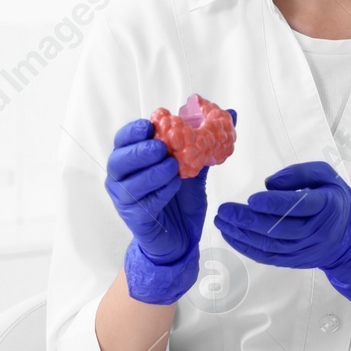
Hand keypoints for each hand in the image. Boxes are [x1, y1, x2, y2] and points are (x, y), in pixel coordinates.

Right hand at [105, 109, 236, 303]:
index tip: (151, 125)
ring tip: (173, 168)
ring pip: (130, 182)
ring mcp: (125, 199)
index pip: (124, 139)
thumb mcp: (196, 166)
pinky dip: (159, 193)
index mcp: (132, 159)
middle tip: (162, 148)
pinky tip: (173, 187)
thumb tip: (231, 113)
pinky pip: (143, 203)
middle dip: (140, 151)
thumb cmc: (180, 199)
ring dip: (152, 172)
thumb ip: (207, 141)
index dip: (134, 130)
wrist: (180, 237)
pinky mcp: (135, 218)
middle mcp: (122, 178)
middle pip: (119, 159)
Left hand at [213, 161, 350, 308]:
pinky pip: (268, 257)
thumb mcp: (326, 176)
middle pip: (280, 228)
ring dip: (242, 235)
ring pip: (271, 245)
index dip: (275, 204)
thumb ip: (300, 173)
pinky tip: (231, 236)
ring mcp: (305, 250)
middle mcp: (317, 231)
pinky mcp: (295, 261)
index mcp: (327, 206)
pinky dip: (247, 248)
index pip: (299, 206)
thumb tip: (269, 184)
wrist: (348, 238)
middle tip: (225, 211)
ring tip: (222, 222)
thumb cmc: (333, 200)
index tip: (252, 198)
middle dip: (249, 220)